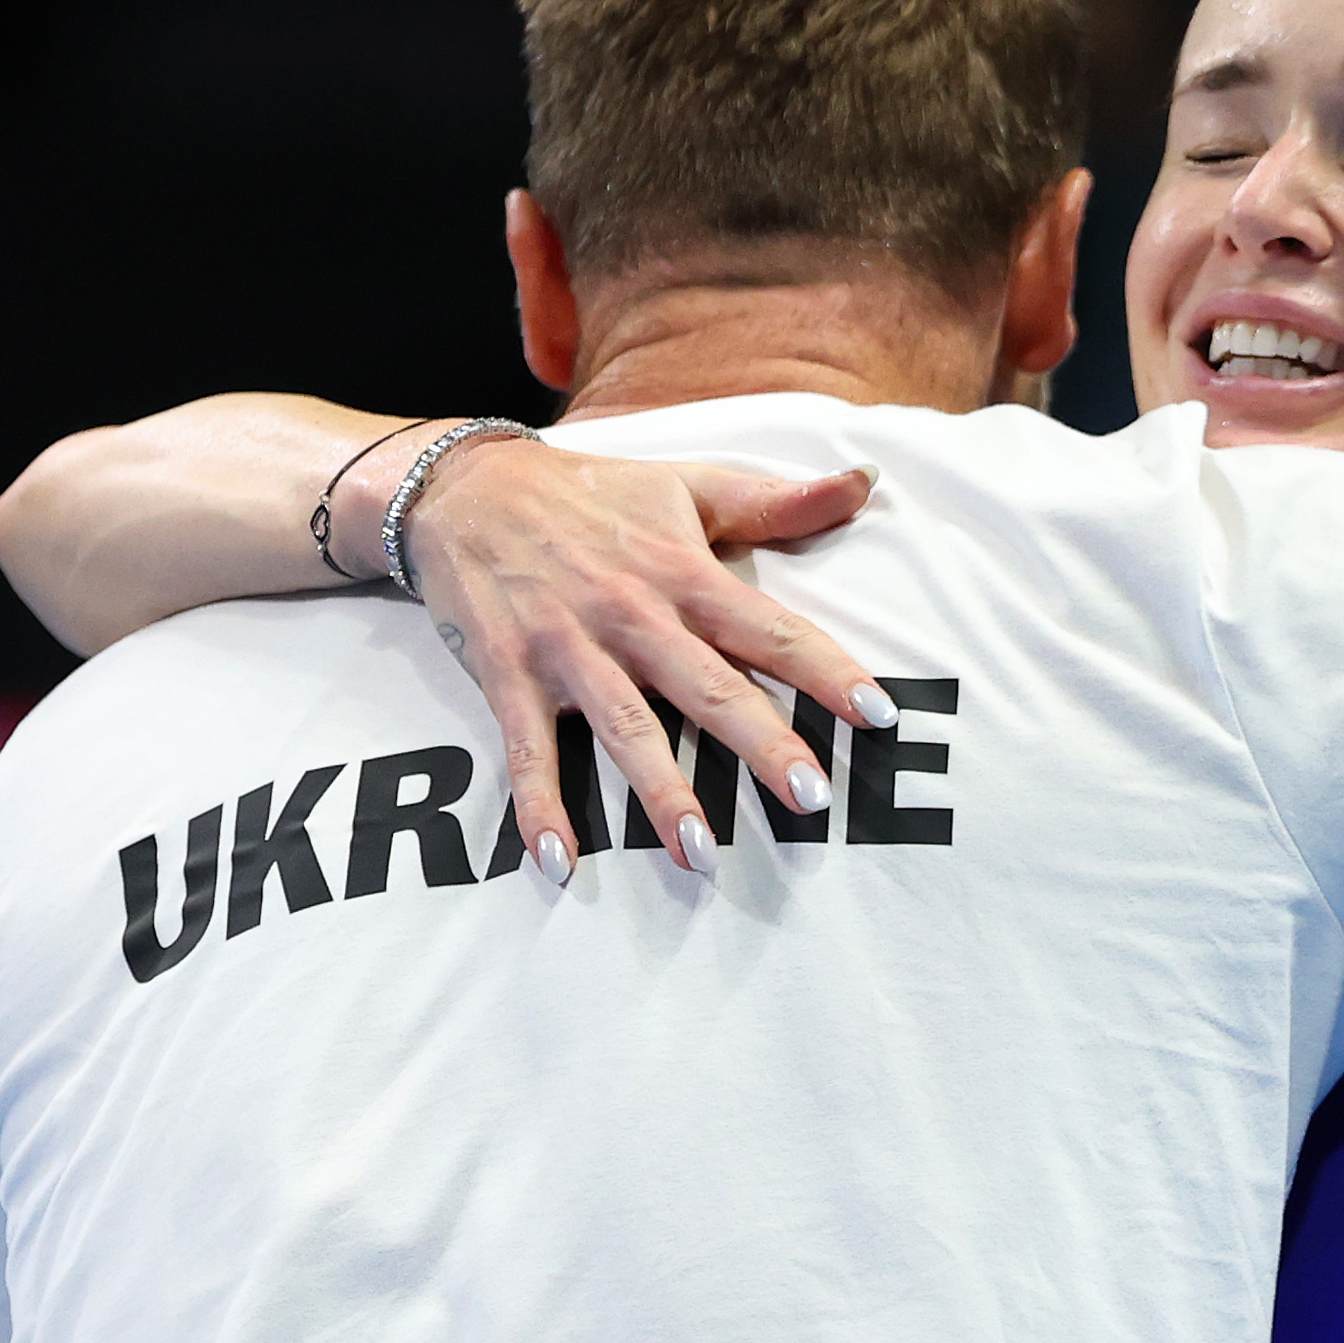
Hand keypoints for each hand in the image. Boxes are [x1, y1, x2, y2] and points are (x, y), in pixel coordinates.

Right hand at [406, 438, 893, 879]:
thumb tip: (862, 481)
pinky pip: (528, 750)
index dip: (827, 670)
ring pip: (626, 729)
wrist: (464, 487)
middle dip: (763, 744)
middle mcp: (632, 614)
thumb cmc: (591, 493)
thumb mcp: (686, 483)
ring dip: (662, 794)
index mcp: (683, 572)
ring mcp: (569, 648)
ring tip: (700, 855)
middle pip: (709, 688)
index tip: (879, 715)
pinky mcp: (509, 675)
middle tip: (813, 798)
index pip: (770, 629)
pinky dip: (538, 806)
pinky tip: (559, 861)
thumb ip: (775, 501)